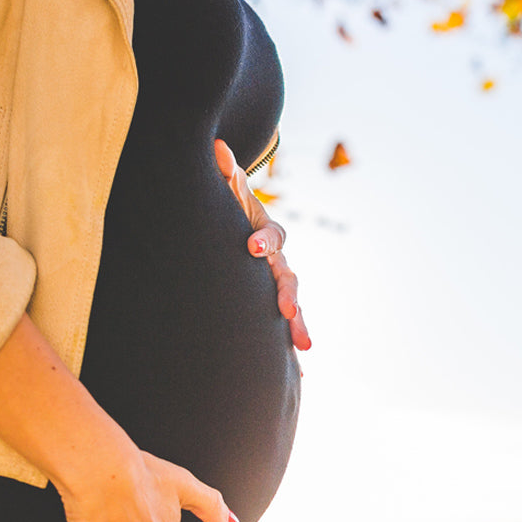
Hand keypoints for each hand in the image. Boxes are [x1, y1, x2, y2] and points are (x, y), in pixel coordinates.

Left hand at [215, 138, 311, 351]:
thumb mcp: (226, 196)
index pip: (271, 236)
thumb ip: (225, 177)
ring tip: (305, 348)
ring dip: (299, 327)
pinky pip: (282, 331)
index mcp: (267, 235)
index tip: (251, 247)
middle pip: (289, 279)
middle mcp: (279, 264)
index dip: (264, 241)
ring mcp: (278, 288)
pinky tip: (300, 374)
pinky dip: (289, 352)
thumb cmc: (230, 216)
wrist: (241, 238)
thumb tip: (217, 147)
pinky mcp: (272, 310)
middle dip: (289, 295)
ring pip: (293, 308)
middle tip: (288, 310)